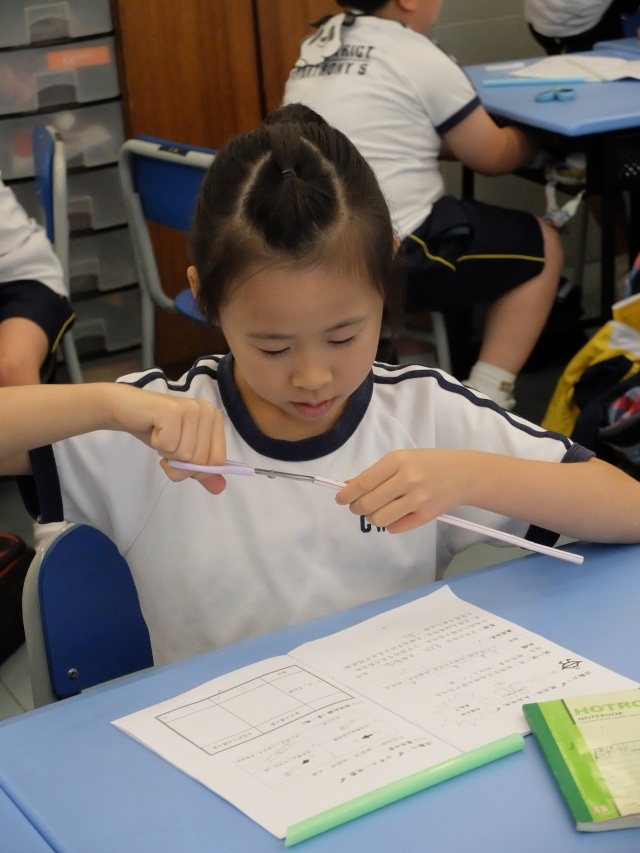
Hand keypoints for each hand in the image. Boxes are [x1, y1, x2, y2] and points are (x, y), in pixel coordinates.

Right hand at [110, 385, 226, 493]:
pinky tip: (154, 428)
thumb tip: (220, 489)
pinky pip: (169, 446)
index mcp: (215, 420)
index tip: (179, 453)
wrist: (126, 410)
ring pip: (185, 455)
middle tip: (166, 442)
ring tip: (160, 434)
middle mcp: (208, 411)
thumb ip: (201, 470)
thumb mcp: (182, 454)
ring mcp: (191, 409)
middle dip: (177, 462)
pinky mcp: (172, 410)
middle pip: (200, 461)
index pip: (217, 461)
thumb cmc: (157, 430)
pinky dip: (157, 443)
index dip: (194, 467)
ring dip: (166, 452)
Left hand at [335, 449, 472, 533]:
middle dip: (356, 508)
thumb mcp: (402, 459)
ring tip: (376, 511)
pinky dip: (389, 524)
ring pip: (379, 519)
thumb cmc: (428, 463)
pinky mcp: (427, 515)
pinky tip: (395, 515)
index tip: (340, 499)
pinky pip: (395, 528)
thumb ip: (375, 473)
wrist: (463, 473)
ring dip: (372, 517)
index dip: (347, 494)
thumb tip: (347, 485)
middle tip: (358, 506)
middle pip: (368, 503)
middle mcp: (407, 479)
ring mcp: (418, 499)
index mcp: (398, 460)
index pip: (363, 482)